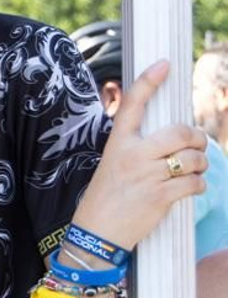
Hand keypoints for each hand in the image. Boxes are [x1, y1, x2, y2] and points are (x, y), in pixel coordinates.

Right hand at [72, 59, 208, 250]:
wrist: (96, 233)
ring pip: (192, 159)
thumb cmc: (106, 197)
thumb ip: (138, 148)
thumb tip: (175, 135)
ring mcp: (146, 176)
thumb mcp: (113, 164)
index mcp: (118, 144)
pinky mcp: (160, 197)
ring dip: (201, 165)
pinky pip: (194, 183)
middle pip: (179, 132)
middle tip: (196, 145)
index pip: (133, 105)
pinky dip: (199, 185)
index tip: (164, 64)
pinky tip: (191, 188)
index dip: (149, 82)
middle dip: (196, 138)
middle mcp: (132, 156)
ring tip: (194, 171)